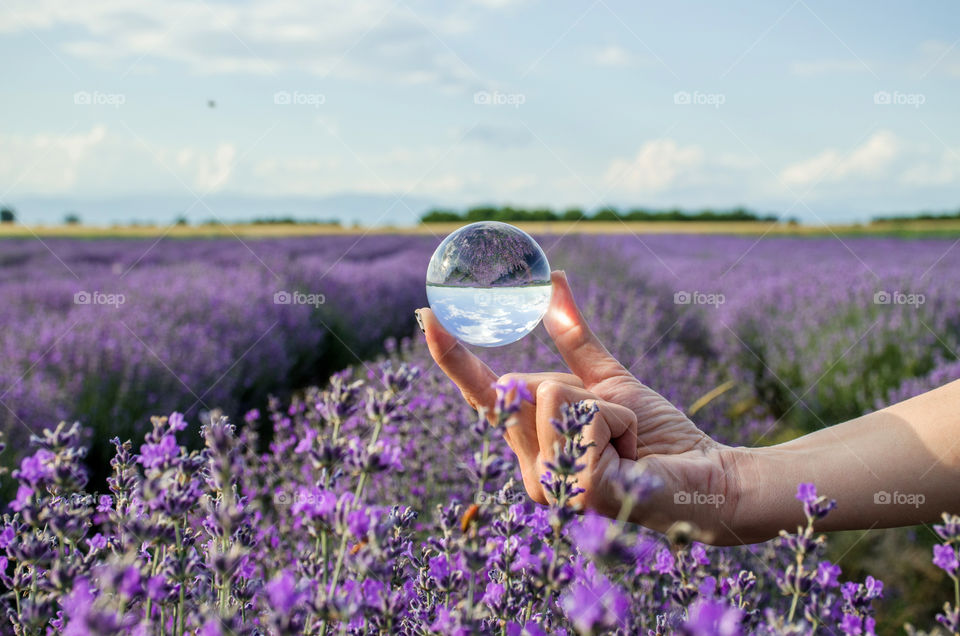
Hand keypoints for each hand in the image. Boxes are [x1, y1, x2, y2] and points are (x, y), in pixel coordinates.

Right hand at [418, 271, 745, 543]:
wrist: (706, 477)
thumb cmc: (656, 436)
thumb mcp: (609, 380)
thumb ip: (574, 337)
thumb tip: (553, 280)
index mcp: (533, 444)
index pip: (485, 394)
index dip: (454, 354)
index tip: (426, 314)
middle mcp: (532, 471)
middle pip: (526, 387)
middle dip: (581, 389)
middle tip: (619, 427)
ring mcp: (551, 487)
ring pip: (552, 395)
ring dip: (607, 406)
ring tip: (627, 443)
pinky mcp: (575, 491)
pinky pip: (584, 415)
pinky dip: (620, 420)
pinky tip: (633, 456)